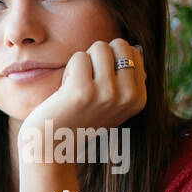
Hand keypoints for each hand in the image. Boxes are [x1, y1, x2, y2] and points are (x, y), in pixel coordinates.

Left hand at [19, 38, 145, 158]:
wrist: (53, 146)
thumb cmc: (79, 120)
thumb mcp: (113, 104)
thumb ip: (127, 79)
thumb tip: (136, 47)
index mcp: (139, 98)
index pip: (134, 52)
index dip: (110, 61)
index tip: (99, 85)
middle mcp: (128, 96)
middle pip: (119, 45)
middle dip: (98, 57)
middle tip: (86, 82)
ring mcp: (107, 94)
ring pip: (99, 48)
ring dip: (82, 63)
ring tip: (75, 87)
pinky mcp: (83, 92)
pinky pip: (79, 57)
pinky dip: (69, 69)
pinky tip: (65, 91)